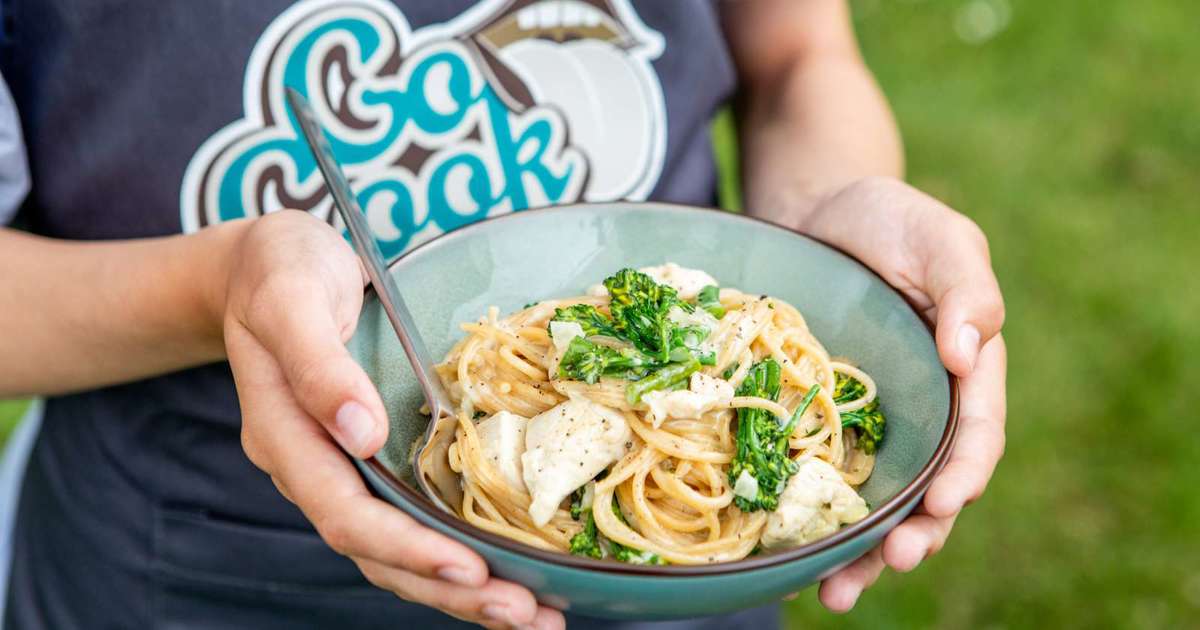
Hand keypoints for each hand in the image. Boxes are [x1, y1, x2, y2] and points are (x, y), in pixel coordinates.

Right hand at [219, 211, 563, 628]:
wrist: (267, 262)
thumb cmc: (279, 269)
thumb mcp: (290, 297)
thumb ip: (317, 362)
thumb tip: (360, 432)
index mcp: (285, 437)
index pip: (345, 513)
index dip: (406, 547)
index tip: (468, 567)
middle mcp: (314, 466)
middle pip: (377, 551)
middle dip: (449, 589)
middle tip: (525, 615)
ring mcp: (343, 466)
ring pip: (396, 549)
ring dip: (460, 589)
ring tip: (532, 616)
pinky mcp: (373, 457)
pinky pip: (413, 518)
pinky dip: (458, 551)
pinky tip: (507, 568)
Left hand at [795, 177, 1007, 611]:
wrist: (815, 213)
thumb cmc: (887, 219)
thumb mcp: (937, 237)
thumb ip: (966, 287)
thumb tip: (969, 351)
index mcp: (965, 370)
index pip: (976, 433)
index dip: (964, 472)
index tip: (943, 502)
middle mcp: (923, 407)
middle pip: (930, 485)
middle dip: (917, 532)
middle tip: (892, 562)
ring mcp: (874, 420)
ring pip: (878, 499)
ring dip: (863, 549)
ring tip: (838, 591)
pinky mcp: (823, 422)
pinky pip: (825, 478)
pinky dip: (815, 520)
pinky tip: (793, 559)